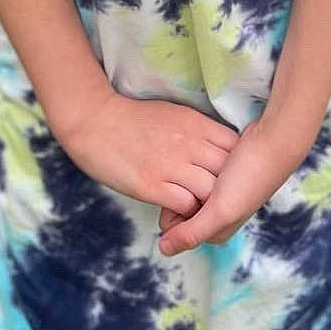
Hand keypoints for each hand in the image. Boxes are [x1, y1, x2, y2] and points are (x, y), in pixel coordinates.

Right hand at [56, 89, 239, 214]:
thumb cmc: (132, 119)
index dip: (235, 165)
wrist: (95, 121)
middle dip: (226, 189)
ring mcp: (172, 165)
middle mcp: (189, 143)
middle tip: (215, 200)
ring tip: (197, 212)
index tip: (227, 176)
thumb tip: (215, 146)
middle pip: (228, 172)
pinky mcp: (152, 185)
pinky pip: (186, 207)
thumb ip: (197, 130)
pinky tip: (177, 213)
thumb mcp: (173, 114)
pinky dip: (187, 215)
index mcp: (195, 124)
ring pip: (211, 192)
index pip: (234, 147)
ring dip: (207, 205)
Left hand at [156, 114, 304, 255]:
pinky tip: (204, 154)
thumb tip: (163, 249)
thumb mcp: (220, 211)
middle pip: (182, 208)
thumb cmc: (250, 178)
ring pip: (189, 189)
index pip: (176, 226)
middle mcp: (218, 214)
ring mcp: (221, 192)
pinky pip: (200, 173)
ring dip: (189, 176)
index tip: (184, 191)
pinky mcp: (224, 172)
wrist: (274, 141)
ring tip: (200, 161)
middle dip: (181, 192)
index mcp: (216, 230)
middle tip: (193, 173)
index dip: (173, 209)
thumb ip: (191, 232)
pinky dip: (198, 165)